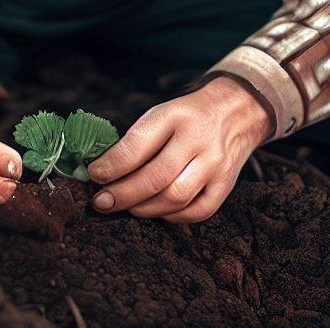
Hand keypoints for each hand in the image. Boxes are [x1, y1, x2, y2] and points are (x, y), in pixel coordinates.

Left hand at [85, 76, 273, 223]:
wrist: (235, 112)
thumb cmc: (187, 117)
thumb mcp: (162, 113)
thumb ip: (137, 140)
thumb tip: (103, 171)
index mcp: (175, 116)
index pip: (138, 144)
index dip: (112, 164)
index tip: (94, 175)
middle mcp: (197, 139)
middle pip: (156, 177)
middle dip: (123, 194)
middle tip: (101, 202)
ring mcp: (214, 164)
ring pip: (175, 197)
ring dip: (144, 208)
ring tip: (125, 207)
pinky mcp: (226, 185)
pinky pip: (196, 211)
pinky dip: (172, 217)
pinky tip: (156, 211)